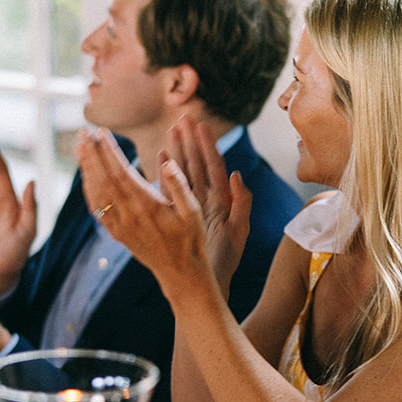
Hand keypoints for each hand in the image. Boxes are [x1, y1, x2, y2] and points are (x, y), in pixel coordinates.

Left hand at [76, 127, 213, 298]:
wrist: (181, 273)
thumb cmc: (191, 240)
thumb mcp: (194, 212)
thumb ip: (180, 186)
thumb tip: (167, 163)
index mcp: (148, 206)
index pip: (122, 173)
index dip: (109, 151)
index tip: (101, 132)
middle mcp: (130, 215)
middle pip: (104, 179)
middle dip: (92, 154)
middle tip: (83, 132)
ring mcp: (120, 226)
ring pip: (96, 193)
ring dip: (86, 169)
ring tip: (80, 147)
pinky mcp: (117, 233)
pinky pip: (97, 208)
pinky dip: (88, 190)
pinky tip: (86, 177)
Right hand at [161, 115, 251, 291]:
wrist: (206, 283)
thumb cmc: (224, 261)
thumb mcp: (239, 231)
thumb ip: (242, 202)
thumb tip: (237, 173)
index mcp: (221, 201)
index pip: (213, 166)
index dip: (208, 144)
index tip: (201, 124)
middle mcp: (204, 200)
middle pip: (196, 163)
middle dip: (189, 140)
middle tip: (182, 118)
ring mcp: (189, 206)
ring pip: (182, 173)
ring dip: (177, 151)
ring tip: (170, 131)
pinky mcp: (177, 214)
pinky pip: (168, 189)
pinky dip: (163, 173)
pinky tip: (159, 157)